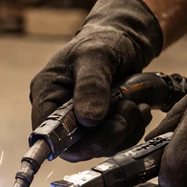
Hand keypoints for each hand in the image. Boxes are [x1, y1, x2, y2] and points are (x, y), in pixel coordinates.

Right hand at [30, 0, 162, 159]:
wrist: (125, 40)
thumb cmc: (104, 40)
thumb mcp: (96, 56)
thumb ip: (91, 86)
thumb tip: (88, 120)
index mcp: (47, 92)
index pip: (46, 132)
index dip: (67, 144)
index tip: (96, 139)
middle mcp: (59, 110)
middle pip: (74, 146)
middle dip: (105, 136)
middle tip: (127, 113)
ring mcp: (80, 120)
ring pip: (99, 146)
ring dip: (123, 131)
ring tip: (135, 104)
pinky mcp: (100, 125)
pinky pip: (114, 141)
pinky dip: (132, 129)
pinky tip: (139, 108)